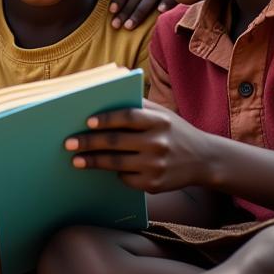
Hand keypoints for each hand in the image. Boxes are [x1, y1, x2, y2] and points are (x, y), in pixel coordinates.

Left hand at [64, 99, 210, 192]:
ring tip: (75, 160)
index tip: (87, 121)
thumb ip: (138, 104)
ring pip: (116, 163)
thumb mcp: (162, 113)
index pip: (128, 117)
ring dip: (93, 161)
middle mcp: (158, 142)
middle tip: (68, 142)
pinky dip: (114, 174)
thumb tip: (109, 88)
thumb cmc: (175, 131)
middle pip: (116, 142)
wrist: (204, 160)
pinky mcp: (154, 185)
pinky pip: (126, 179)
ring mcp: (156, 165)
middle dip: (89, 142)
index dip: (106, 118)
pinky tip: (103, 170)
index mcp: (159, 121)